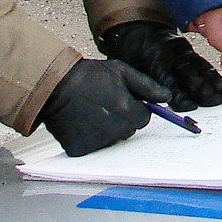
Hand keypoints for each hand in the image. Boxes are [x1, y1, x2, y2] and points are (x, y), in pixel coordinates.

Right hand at [39, 59, 172, 156]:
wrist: (55, 85)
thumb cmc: (88, 76)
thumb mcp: (120, 71)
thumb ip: (146, 86)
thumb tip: (166, 97)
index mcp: (127, 111)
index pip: (144, 118)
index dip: (134, 107)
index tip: (121, 100)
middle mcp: (115, 130)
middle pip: (129, 130)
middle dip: (121, 119)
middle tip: (103, 104)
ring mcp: (97, 142)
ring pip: (112, 140)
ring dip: (106, 129)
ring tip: (91, 111)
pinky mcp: (81, 150)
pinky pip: (93, 148)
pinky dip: (89, 138)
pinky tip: (81, 122)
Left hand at [98, 21, 221, 111]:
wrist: (135, 29)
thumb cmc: (130, 53)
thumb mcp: (129, 70)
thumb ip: (143, 88)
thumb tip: (151, 109)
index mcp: (154, 60)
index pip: (168, 80)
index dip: (180, 94)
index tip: (190, 106)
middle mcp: (171, 54)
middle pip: (189, 74)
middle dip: (202, 89)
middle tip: (214, 101)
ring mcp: (182, 51)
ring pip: (199, 68)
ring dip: (213, 83)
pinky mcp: (188, 50)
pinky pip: (203, 64)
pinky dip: (213, 76)